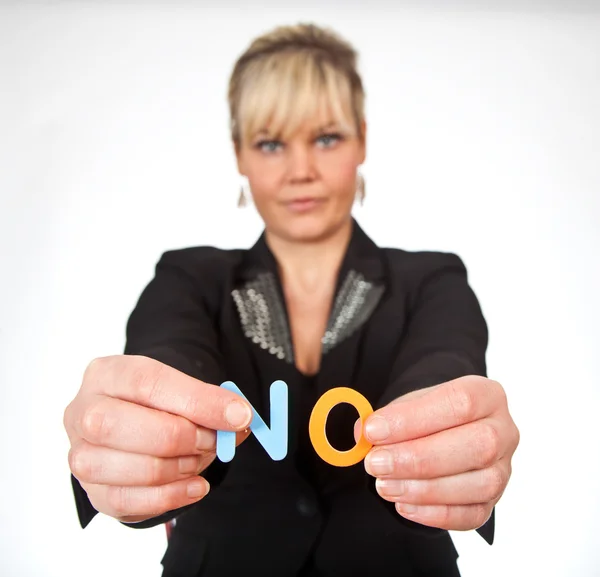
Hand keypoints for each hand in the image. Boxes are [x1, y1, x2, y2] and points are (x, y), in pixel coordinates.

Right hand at [63, 355, 251, 522]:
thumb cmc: (159, 404)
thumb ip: (209, 401)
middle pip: (124, 426)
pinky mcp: (92, 493)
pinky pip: (129, 502)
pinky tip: (195, 485)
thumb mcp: (182, 390)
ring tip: (200, 459)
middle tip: (215, 440)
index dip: (198, 401)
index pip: (149, 383)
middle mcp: (83, 412)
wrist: (136, 422)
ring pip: (131, 467)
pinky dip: (171, 496)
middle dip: (184, 437)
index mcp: (106, 374)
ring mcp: (81, 455)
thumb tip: (239, 418)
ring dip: (180, 468)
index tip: (238, 415)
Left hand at [361, 375, 518, 530]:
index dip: (413, 419)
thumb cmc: (428, 414)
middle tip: (375, 463)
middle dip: (417, 458)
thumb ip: (389, 416)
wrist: (448, 428)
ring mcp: (504, 469)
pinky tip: (404, 505)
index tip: (374, 430)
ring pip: (478, 485)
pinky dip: (435, 514)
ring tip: (384, 485)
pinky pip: (472, 515)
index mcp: (485, 394)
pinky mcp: (494, 501)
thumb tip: (363, 433)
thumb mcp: (409, 403)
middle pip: (476, 445)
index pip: (459, 403)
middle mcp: (504, 430)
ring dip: (423, 489)